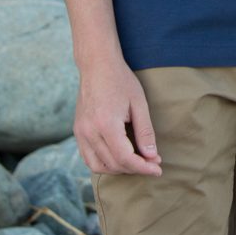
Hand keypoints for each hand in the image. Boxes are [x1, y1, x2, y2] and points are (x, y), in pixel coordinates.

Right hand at [74, 56, 162, 175]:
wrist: (97, 65)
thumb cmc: (120, 81)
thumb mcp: (139, 104)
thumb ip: (145, 132)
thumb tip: (151, 157)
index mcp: (106, 124)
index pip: (125, 158)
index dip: (143, 167)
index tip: (158, 169)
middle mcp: (89, 131)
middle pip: (113, 164)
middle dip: (135, 168)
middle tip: (152, 162)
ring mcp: (80, 132)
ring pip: (98, 166)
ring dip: (119, 169)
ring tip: (135, 162)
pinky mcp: (77, 131)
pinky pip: (88, 158)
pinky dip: (103, 164)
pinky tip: (118, 158)